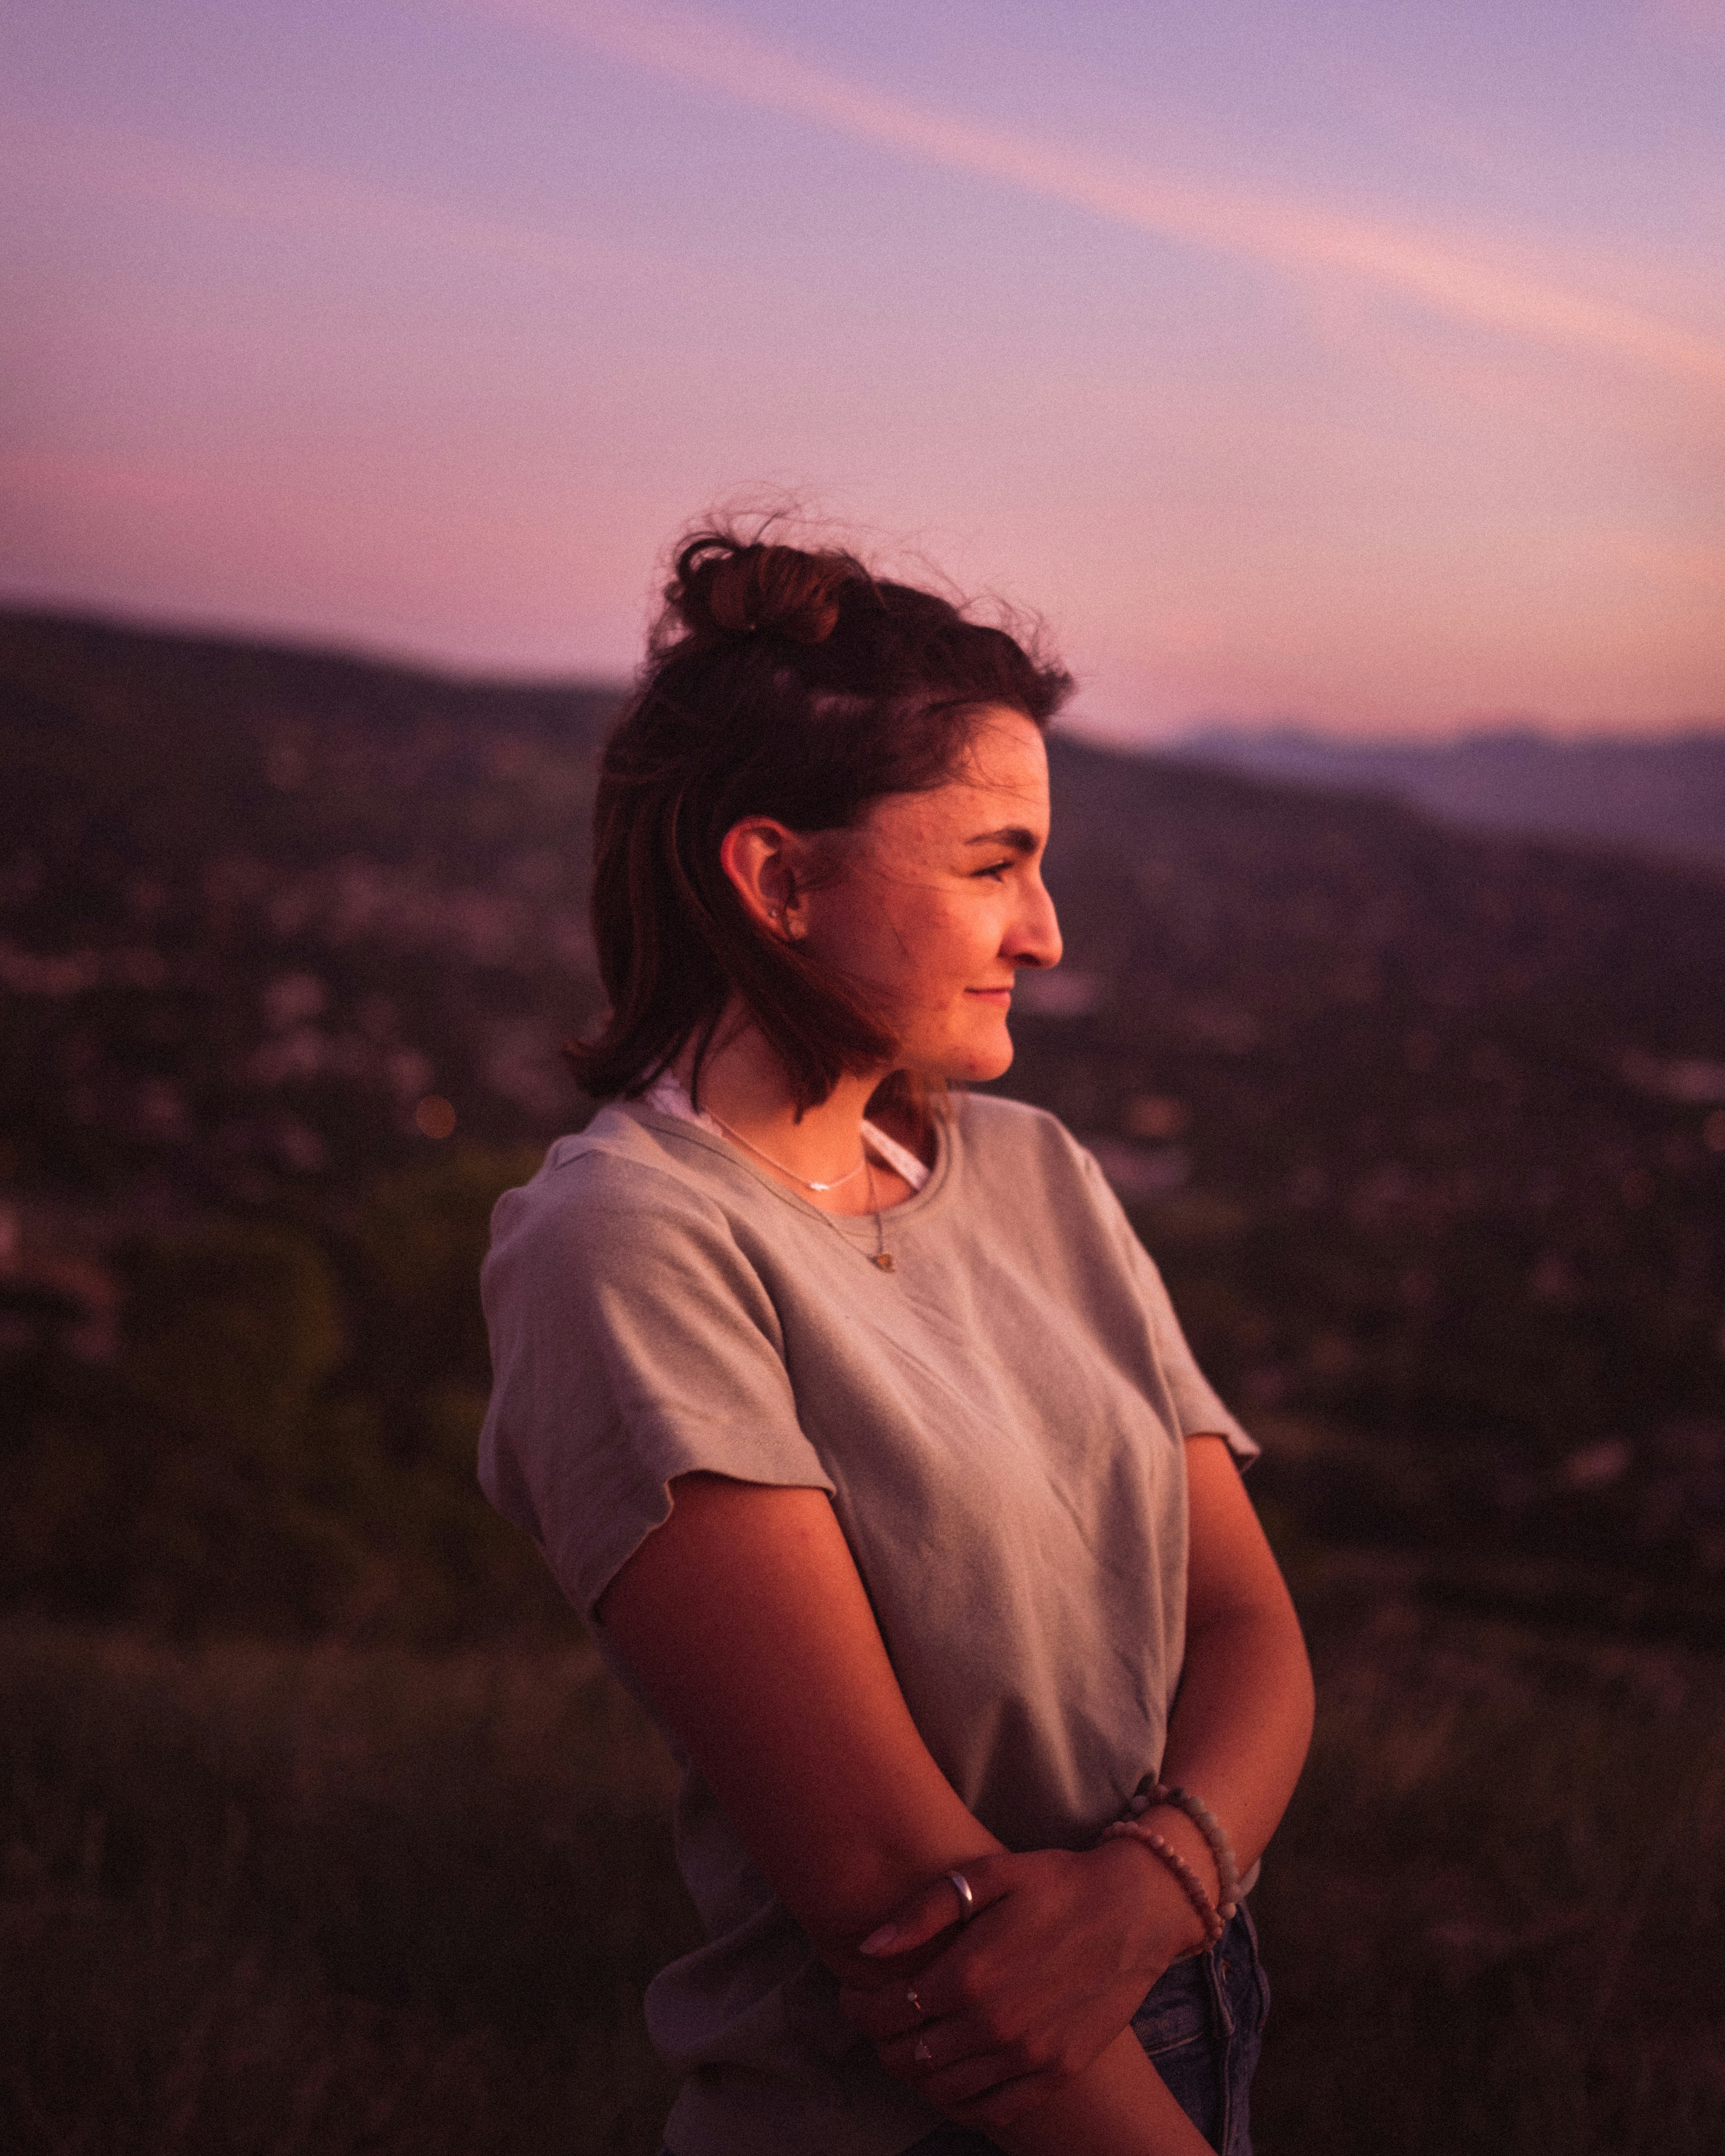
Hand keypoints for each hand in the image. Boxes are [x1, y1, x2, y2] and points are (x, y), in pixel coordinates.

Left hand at [837, 1841, 1207, 2130]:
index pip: (886, 2012)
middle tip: (880, 2019)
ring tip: (914, 2043)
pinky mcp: (1057, 2072)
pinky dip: (961, 2101)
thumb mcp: (988, 1874)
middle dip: (881, 2041)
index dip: (858, 2008)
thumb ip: (924, 1911)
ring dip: (916, 2073)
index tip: (853, 1994)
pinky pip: (992, 2110)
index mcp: (971, 1973)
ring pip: (944, 2089)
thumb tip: (870, 1946)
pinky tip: (954, 2074)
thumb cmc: (1056, 1883)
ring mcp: (1029, 2055)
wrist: (1136, 1909)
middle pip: (909, 2057)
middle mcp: (995, 2025)